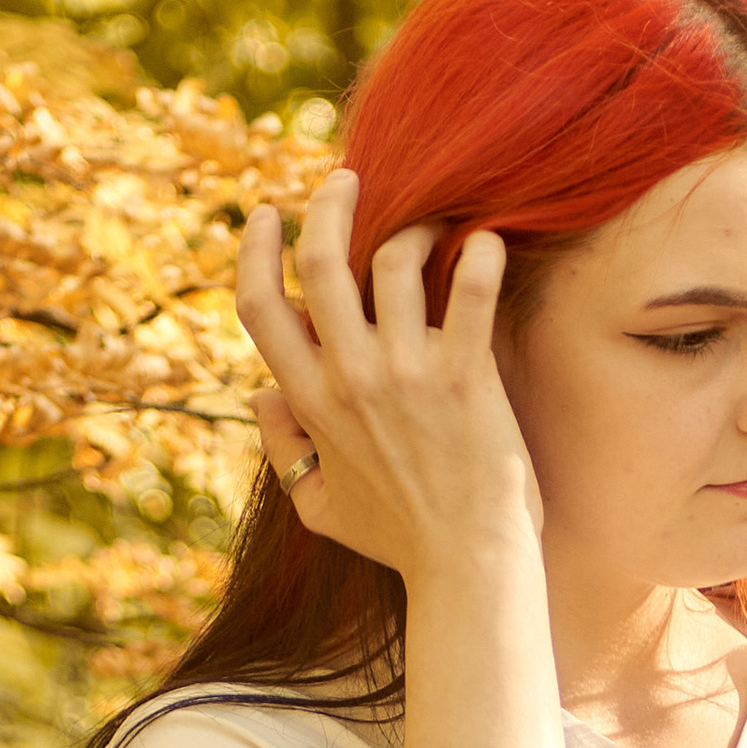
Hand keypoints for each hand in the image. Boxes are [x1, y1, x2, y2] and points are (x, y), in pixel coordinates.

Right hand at [235, 168, 543, 581]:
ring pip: (393, 261)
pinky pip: (470, 291)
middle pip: (321, 262)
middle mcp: (350, 379)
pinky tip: (489, 242)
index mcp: (310, 403)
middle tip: (351, 179)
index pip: (259, 306)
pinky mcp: (466, 379)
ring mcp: (407, 376)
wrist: (467, 569)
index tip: (272, 213)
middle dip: (331, 203)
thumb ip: (283, 449)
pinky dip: (481, 255)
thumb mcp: (319, 508)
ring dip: (415, 229)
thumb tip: (260, 394)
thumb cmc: (400, 541)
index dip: (257, 249)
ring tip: (437, 228)